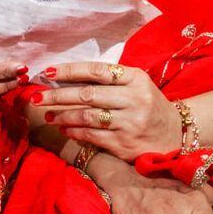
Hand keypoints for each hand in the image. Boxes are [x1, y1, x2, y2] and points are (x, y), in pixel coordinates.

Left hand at [32, 62, 180, 160]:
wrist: (176, 135)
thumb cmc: (149, 106)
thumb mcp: (137, 86)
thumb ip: (109, 81)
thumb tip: (65, 78)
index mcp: (136, 79)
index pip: (97, 71)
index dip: (69, 70)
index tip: (47, 72)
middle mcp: (135, 99)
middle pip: (87, 94)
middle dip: (57, 95)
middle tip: (36, 97)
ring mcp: (130, 122)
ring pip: (87, 116)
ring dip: (62, 115)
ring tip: (46, 115)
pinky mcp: (125, 143)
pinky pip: (92, 135)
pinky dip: (74, 131)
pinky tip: (63, 128)